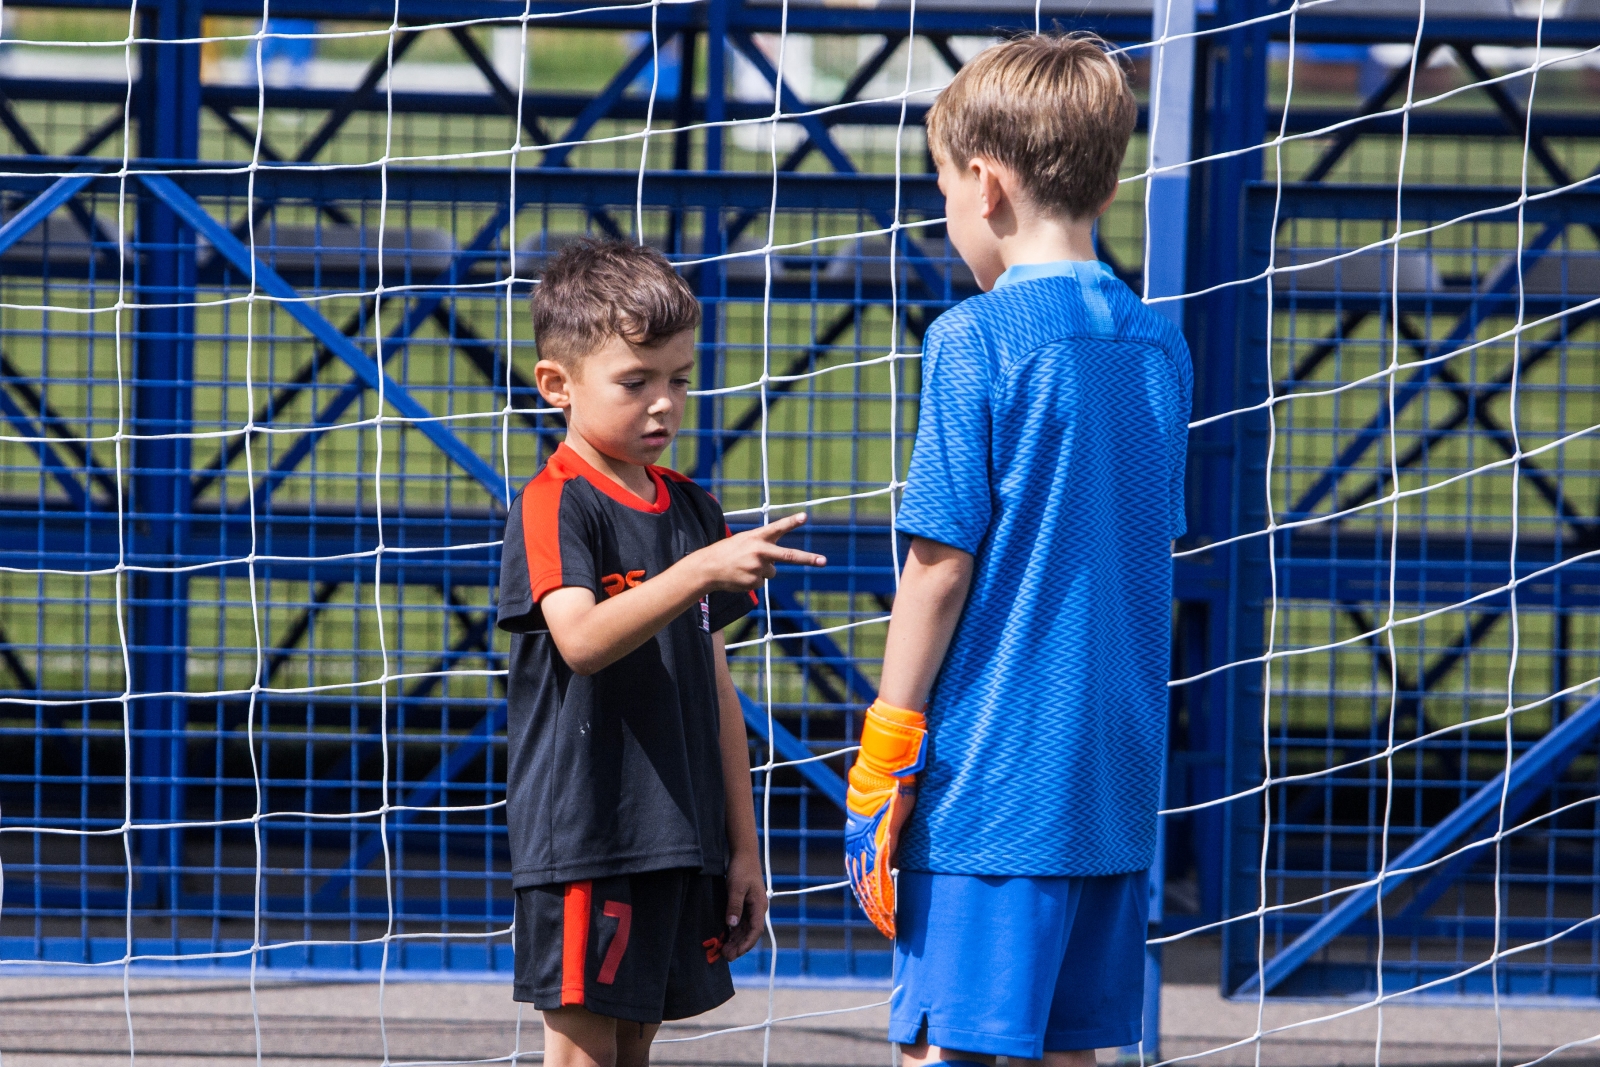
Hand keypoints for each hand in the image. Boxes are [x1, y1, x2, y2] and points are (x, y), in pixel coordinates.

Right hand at [693, 512, 826, 592]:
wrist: (708, 568)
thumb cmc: (728, 551)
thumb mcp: (744, 541)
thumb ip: (763, 546)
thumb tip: (777, 565)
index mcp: (757, 537)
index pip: (777, 528)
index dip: (792, 522)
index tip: (804, 517)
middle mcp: (759, 552)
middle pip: (789, 556)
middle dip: (808, 559)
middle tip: (824, 561)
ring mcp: (757, 568)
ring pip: (771, 572)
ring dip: (761, 571)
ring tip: (744, 567)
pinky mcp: (754, 582)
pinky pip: (761, 582)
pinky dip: (753, 580)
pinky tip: (741, 575)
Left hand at [720, 849, 766, 960]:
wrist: (744, 854)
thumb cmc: (742, 869)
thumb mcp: (736, 888)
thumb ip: (734, 906)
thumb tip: (732, 924)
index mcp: (759, 906)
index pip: (755, 931)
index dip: (746, 944)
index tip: (736, 953)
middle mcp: (757, 909)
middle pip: (750, 933)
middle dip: (739, 946)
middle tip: (726, 956)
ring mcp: (751, 907)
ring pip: (745, 929)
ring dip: (736, 941)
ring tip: (724, 951)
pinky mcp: (745, 904)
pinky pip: (741, 922)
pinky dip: (734, 932)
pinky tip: (726, 938)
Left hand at [843, 700, 926, 938]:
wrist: (891, 761)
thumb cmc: (894, 779)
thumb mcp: (890, 809)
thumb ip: (891, 832)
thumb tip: (895, 856)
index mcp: (859, 832)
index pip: (859, 868)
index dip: (866, 890)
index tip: (873, 908)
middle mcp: (859, 837)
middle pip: (862, 879)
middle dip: (872, 904)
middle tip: (883, 924)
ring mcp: (870, 838)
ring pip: (869, 881)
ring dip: (879, 905)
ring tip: (888, 923)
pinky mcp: (884, 836)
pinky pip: (881, 872)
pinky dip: (885, 892)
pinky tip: (889, 907)